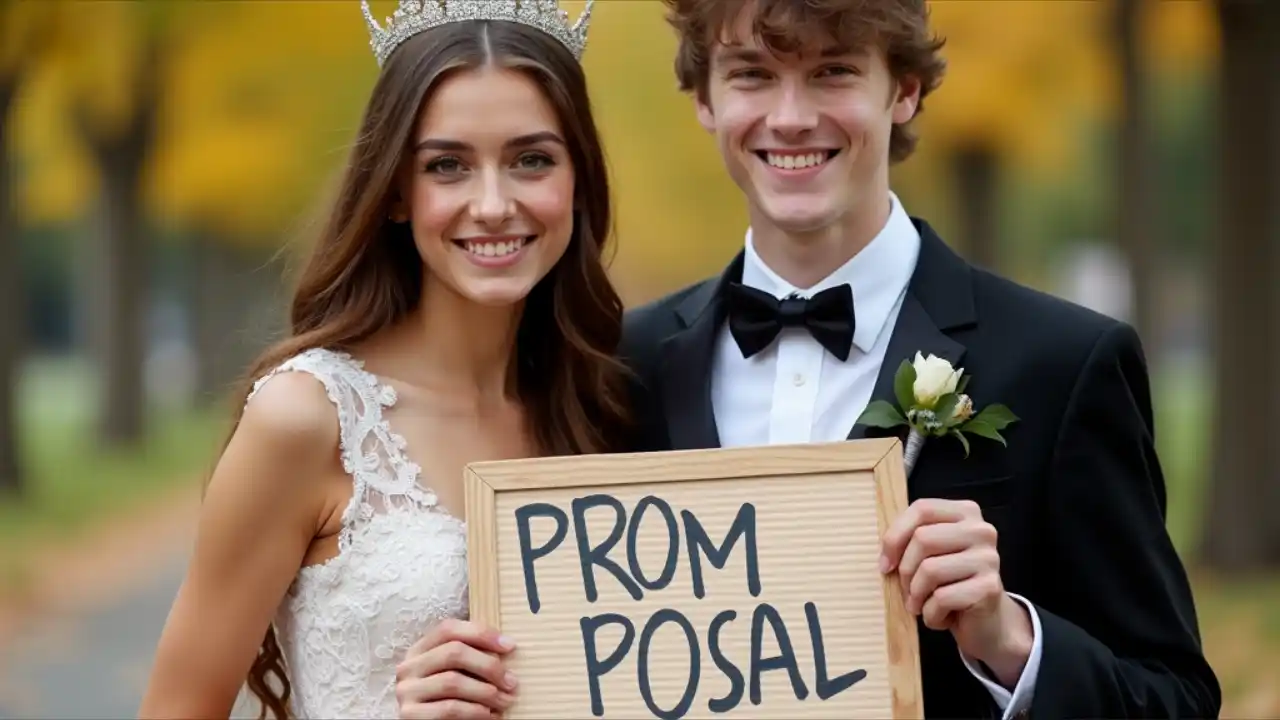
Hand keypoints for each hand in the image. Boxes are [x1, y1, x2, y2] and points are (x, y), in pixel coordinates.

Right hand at [395, 618, 518, 718]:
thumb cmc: (448, 699)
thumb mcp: (455, 673)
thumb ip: (469, 658)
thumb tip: (506, 647)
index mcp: (419, 650)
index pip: (448, 629)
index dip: (481, 633)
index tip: (510, 646)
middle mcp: (408, 667)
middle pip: (453, 653)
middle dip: (489, 666)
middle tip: (511, 682)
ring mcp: (406, 691)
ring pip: (453, 681)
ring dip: (486, 692)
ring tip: (505, 701)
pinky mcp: (410, 715)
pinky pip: (450, 708)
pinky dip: (475, 711)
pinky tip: (490, 715)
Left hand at [879, 499, 1032, 685]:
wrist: (985, 622)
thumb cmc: (950, 584)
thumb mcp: (929, 556)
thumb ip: (910, 542)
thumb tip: (886, 557)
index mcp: (966, 513)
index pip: (922, 509)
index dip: (895, 536)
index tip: (885, 563)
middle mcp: (981, 531)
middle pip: (923, 538)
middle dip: (905, 571)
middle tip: (908, 591)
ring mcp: (989, 558)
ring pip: (930, 569)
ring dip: (916, 596)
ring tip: (921, 605)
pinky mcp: (990, 587)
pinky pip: (942, 598)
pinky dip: (931, 614)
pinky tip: (940, 617)